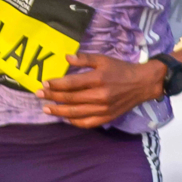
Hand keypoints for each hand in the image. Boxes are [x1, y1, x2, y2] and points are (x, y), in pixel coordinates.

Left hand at [38, 54, 167, 127]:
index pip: (71, 84)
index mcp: (98, 79)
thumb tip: (66, 57)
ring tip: (46, 109)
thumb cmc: (121, 70)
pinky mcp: (107, 117)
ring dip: (59, 111)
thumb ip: (84, 59)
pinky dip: (74, 121)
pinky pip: (87, 123)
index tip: (44, 84)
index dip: (55, 85)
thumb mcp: (103, 59)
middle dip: (52, 97)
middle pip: (70, 98)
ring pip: (76, 113)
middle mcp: (100, 95)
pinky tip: (65, 118)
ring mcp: (103, 109)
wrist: (143, 84)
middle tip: (39, 95)